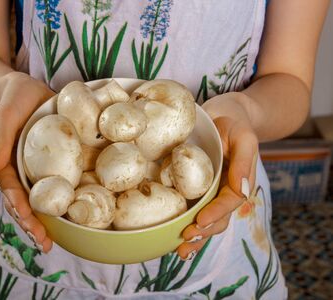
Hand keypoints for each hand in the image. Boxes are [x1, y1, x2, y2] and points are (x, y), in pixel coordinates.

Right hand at [0, 72, 54, 251]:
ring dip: (49, 219)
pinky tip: (79, 210)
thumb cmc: (12, 100)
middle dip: (34, 225)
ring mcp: (38, 168)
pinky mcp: (55, 161)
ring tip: (59, 240)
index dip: (21, 211)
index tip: (32, 227)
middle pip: (26, 203)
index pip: (12, 193)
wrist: (25, 90)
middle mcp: (22, 171)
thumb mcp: (5, 116)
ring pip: (43, 198)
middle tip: (46, 244)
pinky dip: (67, 197)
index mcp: (6, 165)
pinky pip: (60, 181)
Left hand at [177, 93, 257, 259]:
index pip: (229, 203)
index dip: (215, 215)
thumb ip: (244, 162)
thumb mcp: (243, 136)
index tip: (198, 223)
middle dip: (203, 233)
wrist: (227, 113)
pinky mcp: (199, 188)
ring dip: (196, 237)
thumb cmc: (234, 122)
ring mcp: (213, 191)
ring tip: (180, 250)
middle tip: (184, 242)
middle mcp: (226, 190)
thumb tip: (241, 190)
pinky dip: (187, 224)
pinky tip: (173, 236)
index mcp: (239, 181)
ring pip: (208, 220)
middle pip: (218, 218)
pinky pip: (195, 208)